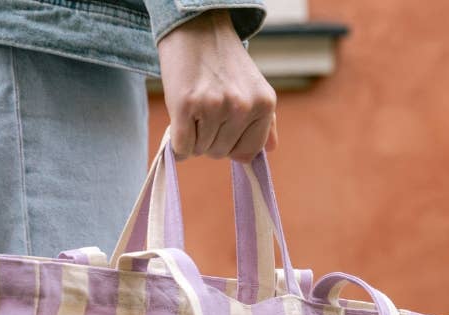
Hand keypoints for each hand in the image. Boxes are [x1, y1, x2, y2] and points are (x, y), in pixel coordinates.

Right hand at [156, 10, 277, 161]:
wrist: (196, 27)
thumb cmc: (223, 62)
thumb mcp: (254, 87)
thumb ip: (266, 122)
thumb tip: (271, 149)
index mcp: (264, 104)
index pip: (247, 153)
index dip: (231, 145)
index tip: (223, 125)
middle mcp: (242, 107)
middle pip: (221, 153)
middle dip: (210, 139)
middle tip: (206, 108)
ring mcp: (214, 106)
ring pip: (200, 150)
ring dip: (193, 136)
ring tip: (195, 106)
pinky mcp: (186, 105)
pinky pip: (182, 148)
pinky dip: (177, 142)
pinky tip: (181, 118)